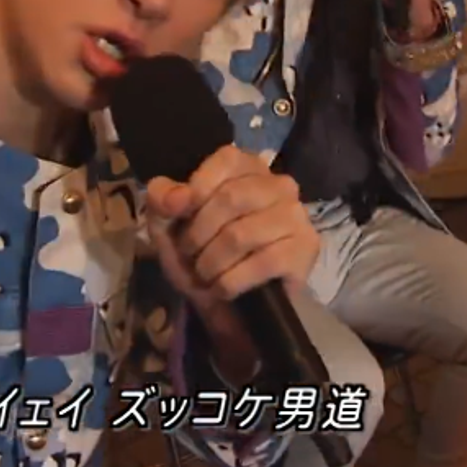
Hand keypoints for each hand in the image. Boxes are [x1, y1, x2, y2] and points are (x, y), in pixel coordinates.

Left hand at [144, 146, 318, 341]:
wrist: (229, 306)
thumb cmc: (201, 253)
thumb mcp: (168, 223)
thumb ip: (162, 198)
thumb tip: (179, 197)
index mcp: (248, 167)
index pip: (226, 161)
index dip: (196, 191)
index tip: (180, 219)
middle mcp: (279, 184)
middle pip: (231, 198)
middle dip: (198, 233)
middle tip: (190, 254)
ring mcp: (296, 217)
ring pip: (241, 235)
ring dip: (211, 263)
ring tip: (206, 273)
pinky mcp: (305, 250)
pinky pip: (261, 263)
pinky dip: (230, 282)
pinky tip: (223, 289)